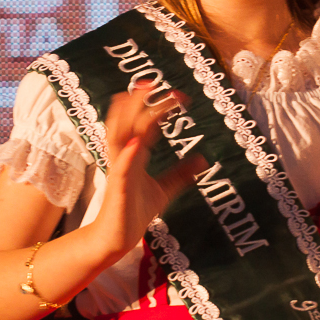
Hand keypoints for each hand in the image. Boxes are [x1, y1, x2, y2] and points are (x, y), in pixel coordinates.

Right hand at [89, 83, 206, 258]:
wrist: (116, 238)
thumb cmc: (134, 211)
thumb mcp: (164, 189)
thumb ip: (181, 174)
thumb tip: (203, 159)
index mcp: (134, 155)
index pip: (145, 124)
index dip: (159, 108)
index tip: (179, 96)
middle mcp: (124, 157)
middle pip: (127, 121)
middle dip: (137, 101)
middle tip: (152, 81)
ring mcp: (119, 170)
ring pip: (118, 136)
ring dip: (128, 116)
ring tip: (139, 97)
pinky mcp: (117, 187)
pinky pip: (120, 168)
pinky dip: (127, 153)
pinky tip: (136, 142)